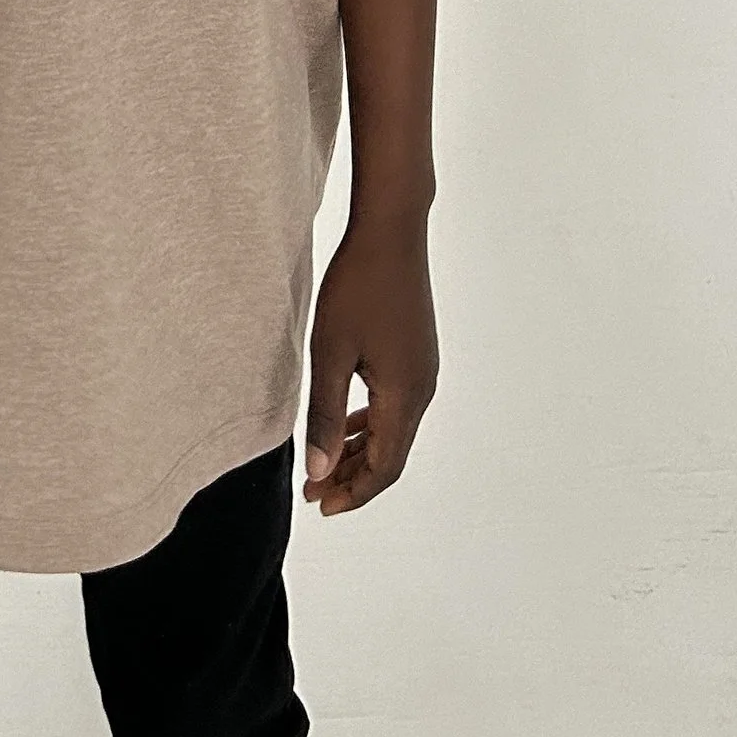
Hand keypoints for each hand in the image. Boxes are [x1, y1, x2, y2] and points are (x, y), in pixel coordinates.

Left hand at [302, 216, 437, 517]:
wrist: (391, 231)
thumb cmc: (356, 286)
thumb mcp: (330, 352)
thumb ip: (325, 414)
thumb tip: (319, 469)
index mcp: (405, 396)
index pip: (385, 468)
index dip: (352, 493)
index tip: (318, 505)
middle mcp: (422, 390)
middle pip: (392, 455)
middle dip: (353, 477)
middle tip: (313, 491)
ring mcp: (423, 371)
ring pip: (394, 431)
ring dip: (360, 451)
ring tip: (324, 464)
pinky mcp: (416, 354)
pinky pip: (395, 406)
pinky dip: (370, 424)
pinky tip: (346, 423)